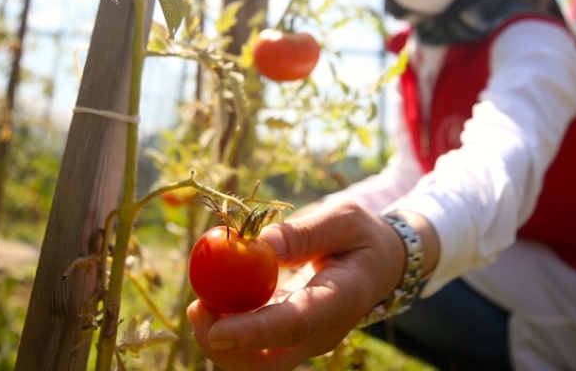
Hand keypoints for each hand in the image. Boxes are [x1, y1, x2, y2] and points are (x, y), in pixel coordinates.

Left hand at [186, 202, 405, 370]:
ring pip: (255, 360)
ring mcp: (302, 340)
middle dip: (225, 347)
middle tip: (197, 309)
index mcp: (340, 302)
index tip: (217, 330)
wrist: (378, 265)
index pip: (294, 325)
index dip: (253, 332)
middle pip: (268, 362)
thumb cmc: (361, 237)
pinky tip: (211, 299)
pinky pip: (252, 343)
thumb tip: (262, 244)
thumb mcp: (344, 220)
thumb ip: (306, 232)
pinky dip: (227, 325)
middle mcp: (320, 332)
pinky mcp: (286, 336)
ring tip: (200, 300)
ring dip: (219, 337)